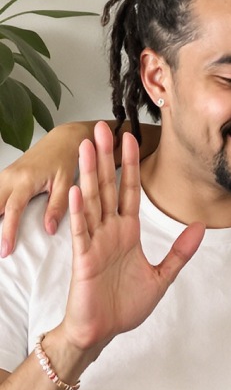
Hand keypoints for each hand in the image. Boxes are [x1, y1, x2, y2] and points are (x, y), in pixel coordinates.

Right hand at [0, 122, 94, 257]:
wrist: (62, 139)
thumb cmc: (65, 160)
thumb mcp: (65, 183)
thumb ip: (57, 206)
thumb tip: (48, 229)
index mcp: (26, 180)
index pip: (12, 210)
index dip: (8, 231)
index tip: (6, 250)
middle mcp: (11, 177)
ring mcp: (6, 175)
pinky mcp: (6, 175)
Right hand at [62, 121, 203, 349]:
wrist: (104, 331)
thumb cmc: (126, 304)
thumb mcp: (162, 275)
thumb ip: (180, 251)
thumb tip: (201, 226)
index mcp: (127, 232)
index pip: (129, 190)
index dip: (130, 164)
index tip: (130, 138)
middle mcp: (109, 231)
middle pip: (108, 186)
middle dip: (106, 157)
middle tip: (102, 127)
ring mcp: (94, 242)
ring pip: (93, 201)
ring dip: (90, 173)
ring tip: (87, 146)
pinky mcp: (83, 258)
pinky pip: (82, 230)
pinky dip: (80, 210)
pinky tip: (79, 189)